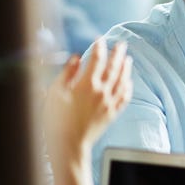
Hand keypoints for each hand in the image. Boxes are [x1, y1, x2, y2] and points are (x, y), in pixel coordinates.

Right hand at [45, 38, 132, 165]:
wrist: (68, 144)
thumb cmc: (56, 119)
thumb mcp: (55, 92)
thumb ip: (67, 73)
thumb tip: (76, 58)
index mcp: (87, 85)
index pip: (97, 60)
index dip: (99, 47)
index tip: (99, 39)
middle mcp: (101, 92)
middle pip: (113, 68)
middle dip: (118, 54)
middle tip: (122, 43)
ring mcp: (109, 103)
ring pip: (122, 81)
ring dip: (126, 68)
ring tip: (128, 59)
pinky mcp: (112, 114)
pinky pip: (124, 98)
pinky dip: (128, 87)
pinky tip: (128, 82)